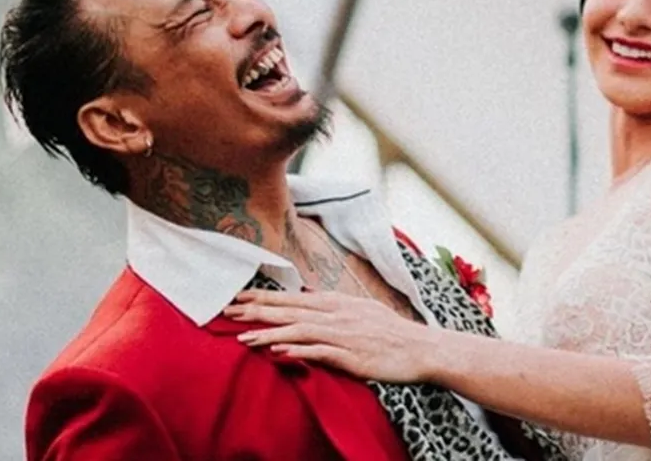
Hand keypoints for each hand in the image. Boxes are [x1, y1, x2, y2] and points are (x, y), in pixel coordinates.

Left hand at [224, 289, 441, 382]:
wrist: (421, 348)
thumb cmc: (391, 332)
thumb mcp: (360, 309)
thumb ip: (332, 304)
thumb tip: (308, 294)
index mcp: (338, 303)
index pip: (294, 297)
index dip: (265, 297)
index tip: (239, 298)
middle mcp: (338, 314)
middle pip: (291, 311)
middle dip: (258, 311)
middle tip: (229, 312)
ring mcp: (345, 334)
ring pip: (300, 329)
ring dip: (270, 333)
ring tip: (244, 337)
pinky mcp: (352, 356)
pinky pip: (320, 352)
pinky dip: (298, 350)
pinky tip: (279, 353)